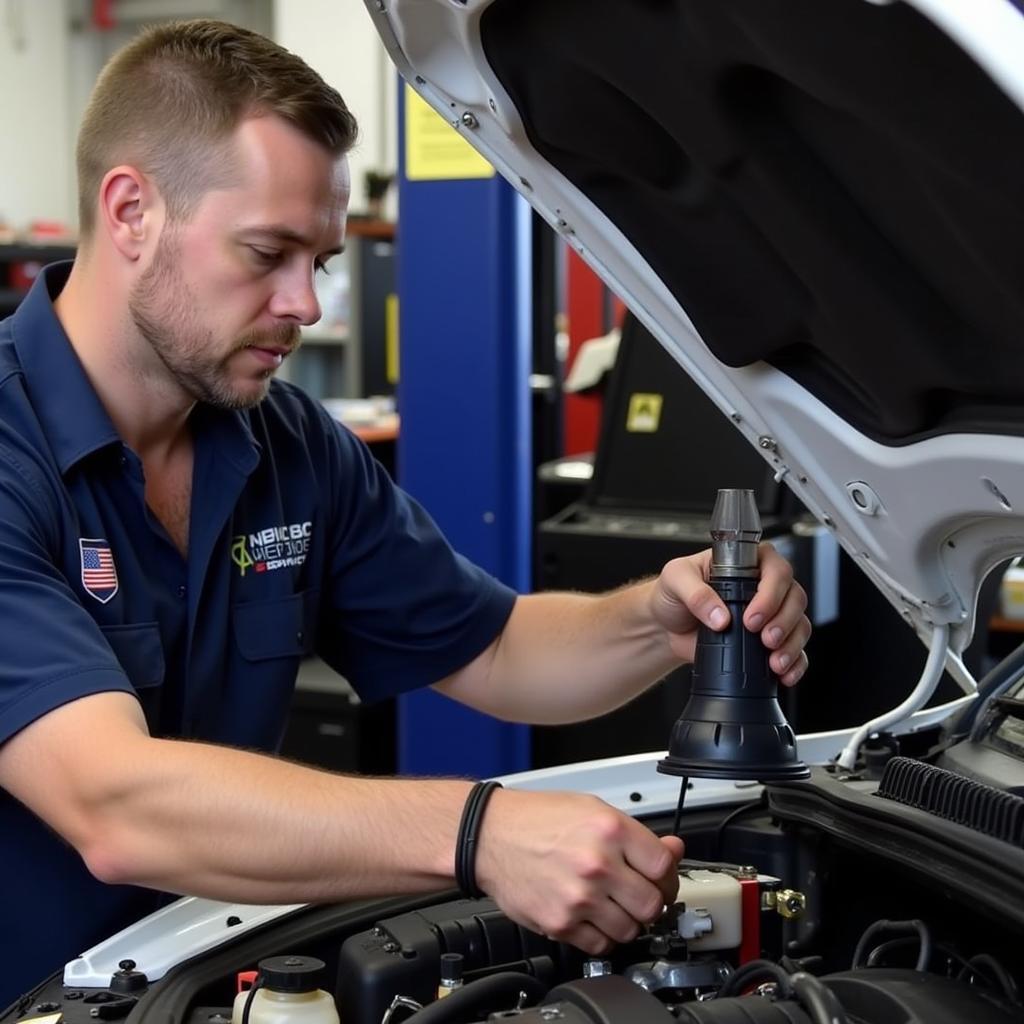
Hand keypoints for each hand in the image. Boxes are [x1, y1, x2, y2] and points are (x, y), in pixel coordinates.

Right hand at [474, 788, 684, 954]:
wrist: (489, 836)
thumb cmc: (535, 819)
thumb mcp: (590, 808)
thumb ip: (634, 833)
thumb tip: (671, 849)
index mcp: (610, 829)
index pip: (664, 866)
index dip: (667, 873)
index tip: (660, 876)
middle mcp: (598, 864)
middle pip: (652, 903)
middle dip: (650, 900)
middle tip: (638, 894)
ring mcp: (579, 897)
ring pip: (630, 930)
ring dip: (626, 921)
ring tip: (611, 904)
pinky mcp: (561, 923)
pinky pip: (600, 945)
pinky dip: (602, 936)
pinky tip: (592, 917)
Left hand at [649, 542, 809, 684]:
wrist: (665, 627)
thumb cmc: (671, 594)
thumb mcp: (675, 579)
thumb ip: (695, 593)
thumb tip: (720, 615)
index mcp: (746, 563)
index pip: (775, 570)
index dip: (771, 594)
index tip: (752, 617)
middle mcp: (763, 586)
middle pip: (795, 598)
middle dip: (784, 622)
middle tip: (763, 639)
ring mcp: (769, 614)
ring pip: (799, 624)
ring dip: (792, 644)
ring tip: (773, 661)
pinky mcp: (766, 641)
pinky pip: (795, 650)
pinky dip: (795, 663)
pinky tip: (784, 673)